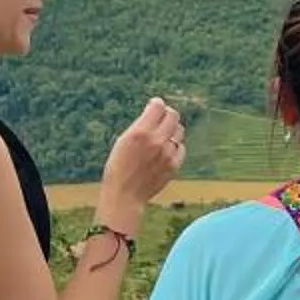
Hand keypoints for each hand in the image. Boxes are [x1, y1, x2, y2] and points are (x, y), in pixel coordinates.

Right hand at [100, 99, 185, 218]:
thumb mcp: (123, 141)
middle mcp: (156, 141)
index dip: (156, 104)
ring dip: (171, 129)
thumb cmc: (119, 167)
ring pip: (179, 130)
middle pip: (173, 115)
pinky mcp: (174, 165)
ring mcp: (167, 154)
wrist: (124, 195)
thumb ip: (140, 125)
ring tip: (161, 136)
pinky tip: (164, 151)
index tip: (154, 106)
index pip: (158, 106)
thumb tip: (155, 110)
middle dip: (167, 113)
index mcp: (140, 132)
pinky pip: (181, 147)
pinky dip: (174, 146)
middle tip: (161, 118)